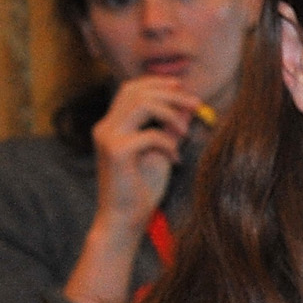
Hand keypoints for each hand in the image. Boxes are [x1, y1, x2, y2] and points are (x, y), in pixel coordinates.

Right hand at [90, 75, 200, 231]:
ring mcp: (107, 137)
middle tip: (197, 105)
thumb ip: (169, 128)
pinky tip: (175, 160)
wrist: (125, 219)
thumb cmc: (142, 188)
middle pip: (137, 92)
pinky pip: (151, 135)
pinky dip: (169, 144)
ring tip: (185, 132)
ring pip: (141, 105)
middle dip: (171, 94)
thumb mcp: (161, 151)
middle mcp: (105, 127)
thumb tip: (188, 106)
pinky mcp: (116, 152)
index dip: (157, 83)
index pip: (130, 89)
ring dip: (171, 113)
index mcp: (112, 124)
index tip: (183, 88)